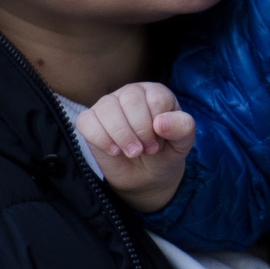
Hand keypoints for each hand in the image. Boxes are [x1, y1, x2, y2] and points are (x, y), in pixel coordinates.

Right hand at [73, 82, 195, 213]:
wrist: (146, 175)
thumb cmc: (165, 152)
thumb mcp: (182, 143)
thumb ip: (182, 128)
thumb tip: (160, 122)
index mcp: (155, 93)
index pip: (156, 98)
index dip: (159, 125)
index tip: (160, 142)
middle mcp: (131, 93)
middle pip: (131, 100)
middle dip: (141, 130)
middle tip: (147, 150)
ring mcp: (108, 105)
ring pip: (108, 108)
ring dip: (122, 135)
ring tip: (133, 153)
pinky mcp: (90, 121)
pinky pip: (86, 121)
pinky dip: (100, 139)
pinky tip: (114, 151)